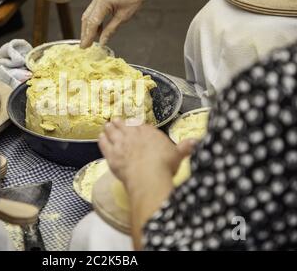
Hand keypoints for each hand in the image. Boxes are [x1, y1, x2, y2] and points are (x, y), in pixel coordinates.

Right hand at [80, 0, 153, 47]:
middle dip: (85, 33)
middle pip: (87, 19)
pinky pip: (94, 11)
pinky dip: (94, 22)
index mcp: (102, 1)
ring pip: (88, 15)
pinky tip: (97, 31)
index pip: (92, 22)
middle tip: (84, 46)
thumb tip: (102, 41)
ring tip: (89, 40)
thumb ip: (110, 30)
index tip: (85, 46)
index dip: (88, 36)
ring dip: (88, 28)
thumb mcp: (123, 17)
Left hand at [98, 119, 196, 248]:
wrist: (147, 176)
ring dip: (109, 128)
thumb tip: (196, 143)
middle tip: (115, 120)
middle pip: (125, 126)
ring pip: (112, 132)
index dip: (136, 125)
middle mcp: (134, 135)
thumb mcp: (178, 156)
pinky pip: (104, 144)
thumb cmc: (164, 166)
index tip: (134, 124)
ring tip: (107, 125)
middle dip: (120, 123)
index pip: (141, 126)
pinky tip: (100, 137)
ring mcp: (120, 144)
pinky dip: (102, 139)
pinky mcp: (111, 154)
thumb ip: (185, 148)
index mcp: (149, 133)